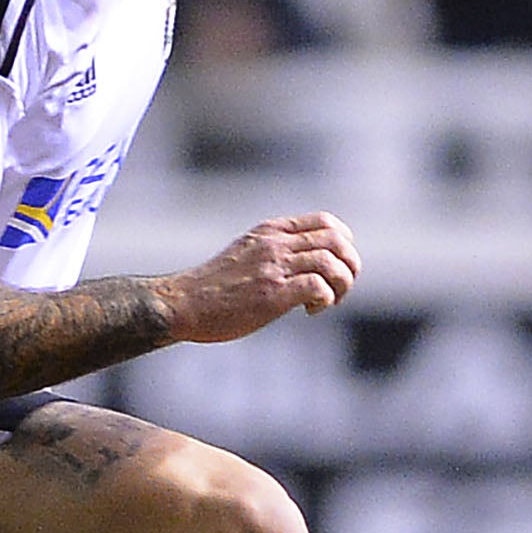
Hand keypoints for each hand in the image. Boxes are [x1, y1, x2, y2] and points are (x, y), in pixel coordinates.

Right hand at [155, 212, 360, 344]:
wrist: (181, 304)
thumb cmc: (212, 287)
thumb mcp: (246, 254)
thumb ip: (274, 251)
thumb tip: (306, 265)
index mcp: (270, 231)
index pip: (326, 222)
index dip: (344, 243)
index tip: (338, 265)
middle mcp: (275, 244)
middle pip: (336, 241)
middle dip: (350, 266)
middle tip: (341, 288)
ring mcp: (273, 268)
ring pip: (331, 262)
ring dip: (341, 285)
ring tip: (327, 302)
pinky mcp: (271, 294)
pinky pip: (317, 286)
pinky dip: (325, 299)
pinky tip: (310, 310)